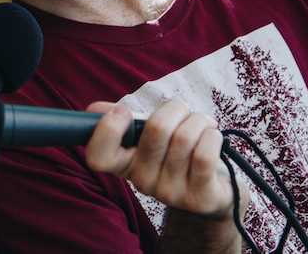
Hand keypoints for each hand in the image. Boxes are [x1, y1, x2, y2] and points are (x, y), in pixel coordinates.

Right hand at [85, 99, 233, 218]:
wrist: (213, 191)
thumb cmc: (177, 154)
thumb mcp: (150, 137)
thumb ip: (125, 121)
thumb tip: (95, 110)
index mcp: (125, 164)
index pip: (98, 157)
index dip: (107, 130)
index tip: (123, 111)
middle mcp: (142, 182)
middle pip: (156, 129)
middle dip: (175, 108)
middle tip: (183, 113)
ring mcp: (170, 193)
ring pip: (185, 137)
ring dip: (198, 120)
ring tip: (203, 125)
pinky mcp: (198, 198)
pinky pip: (205, 154)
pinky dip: (212, 135)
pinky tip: (212, 137)